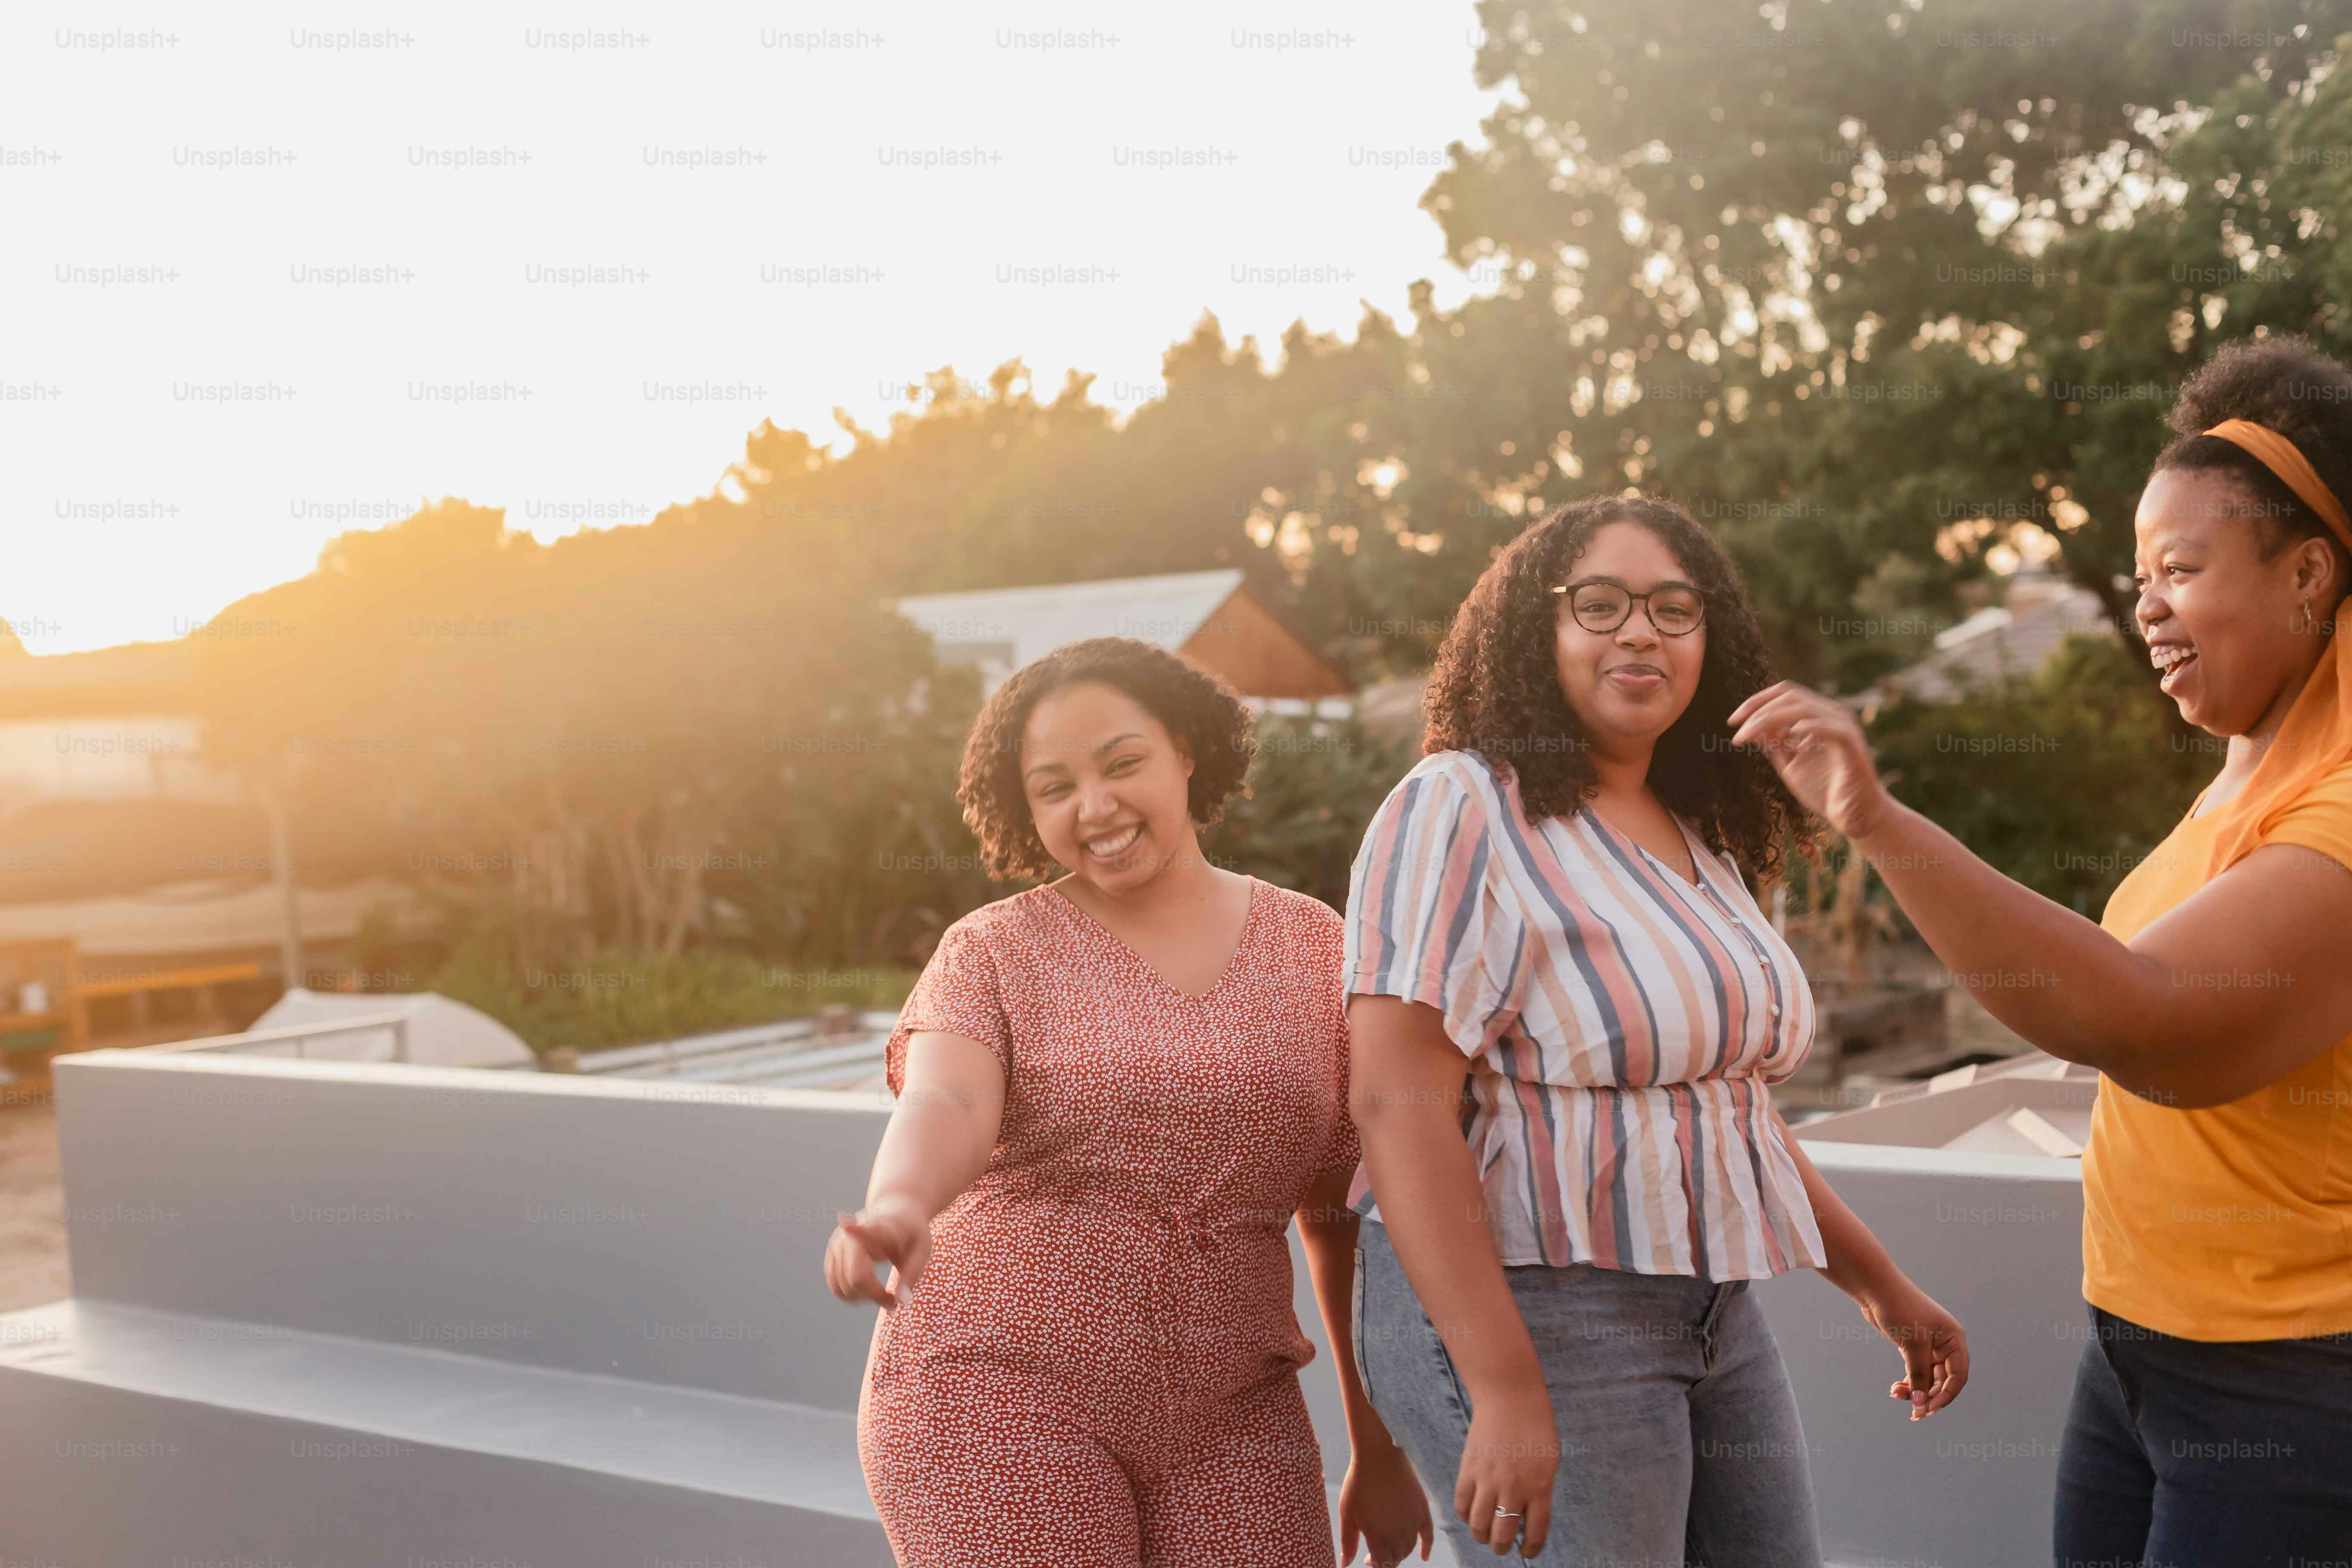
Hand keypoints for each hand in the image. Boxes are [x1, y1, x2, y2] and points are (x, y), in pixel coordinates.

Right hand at [823, 1195, 931, 1308]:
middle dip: (874, 1295)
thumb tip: (901, 1301)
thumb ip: (912, 1273)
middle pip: (855, 1278)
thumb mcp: (922, 1250)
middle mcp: (852, 1234)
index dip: (854, 1229)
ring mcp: (838, 1243)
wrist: (896, 1213)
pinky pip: (835, 1286)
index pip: (866, 1231)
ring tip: (883, 1293)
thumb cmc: (911, 1233)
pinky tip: (868, 1290)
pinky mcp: (831, 1253)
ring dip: (862, 1298)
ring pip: (842, 1287)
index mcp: (879, 1227)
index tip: (844, 1221)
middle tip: (893, 1299)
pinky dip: (851, 1295)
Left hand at [1339, 1439, 1433, 1566]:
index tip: (1367, 1559)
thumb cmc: (1358, 1483)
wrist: (1379, 1456)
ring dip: (1400, 1552)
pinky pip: (1428, 1535)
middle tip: (1375, 1552)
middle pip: (1396, 1558)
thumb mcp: (1347, 1513)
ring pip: (1409, 1548)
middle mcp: (1399, 1534)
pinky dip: (1427, 1547)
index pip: (1382, 1565)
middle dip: (1386, 1559)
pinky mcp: (1423, 1510)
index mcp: (1379, 1537)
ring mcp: (1413, 1523)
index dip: (1375, 1565)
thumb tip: (1344, 1564)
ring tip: (1390, 1546)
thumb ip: (1348, 1541)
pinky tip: (1424, 1556)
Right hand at [1454, 1385, 1557, 1557]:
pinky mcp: (1468, 1469)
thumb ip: (1539, 1490)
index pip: (1536, 1531)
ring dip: (1482, 1536)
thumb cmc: (1536, 1426)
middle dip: (1502, 1546)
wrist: (1509, 1397)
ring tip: (1485, 1536)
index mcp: (1540, 1487)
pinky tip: (1471, 1516)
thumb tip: (1527, 1515)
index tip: (1528, 1552)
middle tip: (1502, 1546)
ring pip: (1479, 1525)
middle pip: (1503, 1533)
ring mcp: (1488, 1479)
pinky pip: (1462, 1504)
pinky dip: (1465, 1516)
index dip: (1532, 1548)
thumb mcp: (1549, 1462)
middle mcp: (1513, 1488)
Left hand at [1727, 681, 1894, 840]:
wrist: (1854, 818)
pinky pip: (1830, 727)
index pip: (1785, 694)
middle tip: (1735, 726)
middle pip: (1791, 695)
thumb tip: (1749, 726)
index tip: (1733, 721)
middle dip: (1758, 708)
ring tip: (1749, 733)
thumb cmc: (1825, 791)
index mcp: (1817, 717)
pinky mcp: (1853, 746)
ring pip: (1805, 707)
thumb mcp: (1789, 764)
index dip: (1756, 702)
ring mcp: (1844, 728)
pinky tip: (1790, 735)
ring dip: (1771, 718)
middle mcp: (1831, 716)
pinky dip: (1809, 727)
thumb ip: (1773, 744)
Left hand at [1856, 1282, 1969, 1419]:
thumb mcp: (1913, 1345)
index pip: (1958, 1375)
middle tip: (1915, 1413)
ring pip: (1928, 1378)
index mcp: (1954, 1339)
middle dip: (1929, 1396)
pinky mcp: (1913, 1348)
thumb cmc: (1900, 1310)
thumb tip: (1921, 1404)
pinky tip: (1895, 1389)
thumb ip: (1919, 1376)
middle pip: (1943, 1380)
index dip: (1947, 1395)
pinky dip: (1907, 1382)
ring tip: (1896, 1395)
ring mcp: (1929, 1346)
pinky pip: (1915, 1372)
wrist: (1875, 1289)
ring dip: (1915, 1390)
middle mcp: (1945, 1344)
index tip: (1930, 1409)